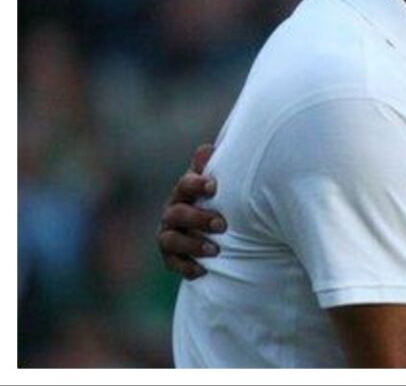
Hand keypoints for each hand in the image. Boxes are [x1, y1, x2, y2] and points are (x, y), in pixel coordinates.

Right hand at [158, 143, 225, 278]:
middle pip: (176, 214)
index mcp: (184, 192)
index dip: (196, 184)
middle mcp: (172, 213)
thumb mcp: (214, 184)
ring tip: (216, 250)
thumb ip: (210, 168)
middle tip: (222, 225)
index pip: (184, 185)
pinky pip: (172, 264)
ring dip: (192, 245)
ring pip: (171, 240)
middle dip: (198, 219)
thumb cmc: (216, 200)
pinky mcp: (171, 257)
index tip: (213, 186)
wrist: (212, 229)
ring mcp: (169, 235)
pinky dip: (186, 268)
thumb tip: (208, 148)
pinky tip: (202, 271)